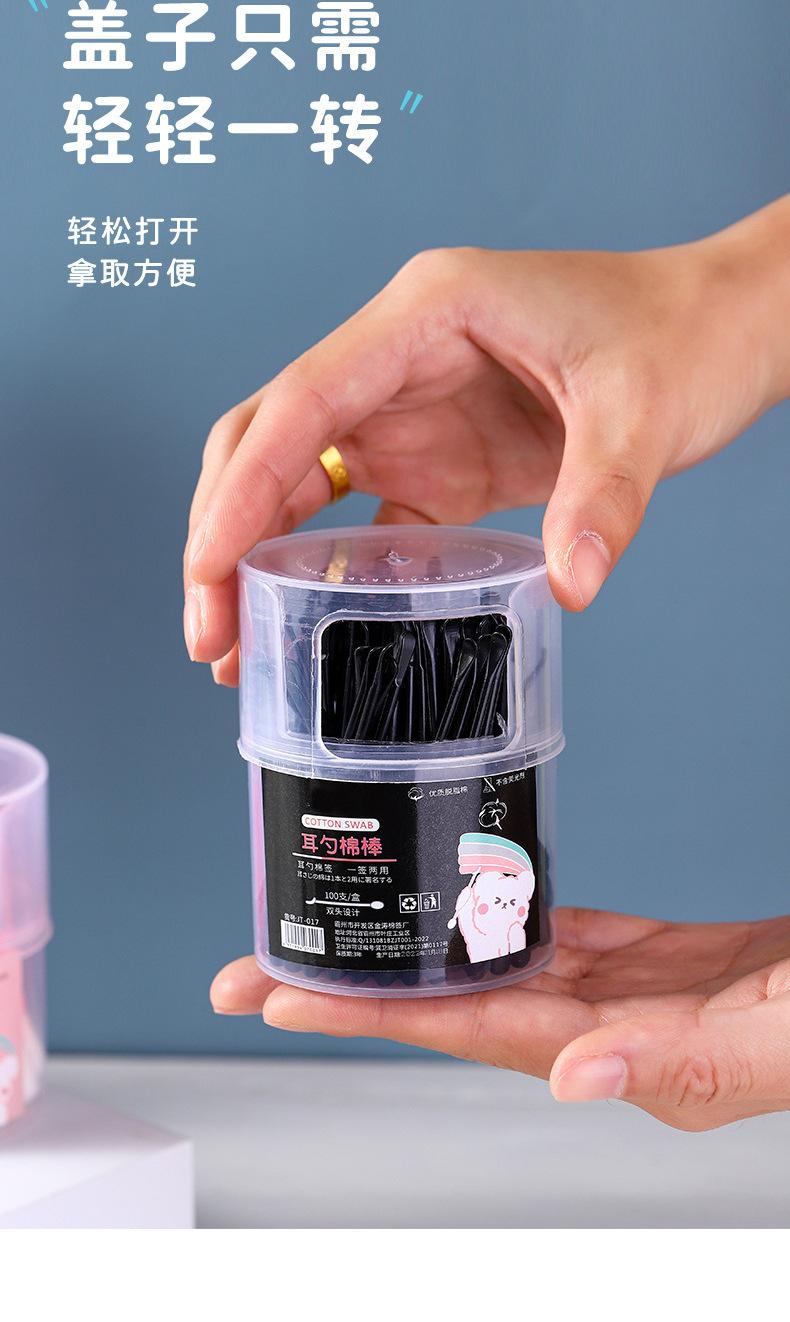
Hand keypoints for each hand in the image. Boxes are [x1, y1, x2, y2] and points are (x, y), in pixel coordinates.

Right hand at [184, 198, 789, 677]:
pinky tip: (310, 631)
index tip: (208, 567)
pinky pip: (359, 519)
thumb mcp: (645, 410)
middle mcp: (398, 359)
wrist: (716, 331)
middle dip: (223, 534)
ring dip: (257, 560)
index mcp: (426, 317)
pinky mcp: (437, 460)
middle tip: (209, 632)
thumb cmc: (678, 334)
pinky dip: (325, 573)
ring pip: (296, 483)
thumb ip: (603, 495)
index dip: (243, 490)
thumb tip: (569, 584)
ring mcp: (411, 411)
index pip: (302, 404)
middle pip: (271, 443)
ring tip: (235, 647)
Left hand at [210, 911, 789, 1129]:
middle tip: (255, 967)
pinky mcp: (670, 964)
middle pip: (462, 1008)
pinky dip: (514, 915)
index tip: (282, 993)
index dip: (375, 1015)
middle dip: (358, 990)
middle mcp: (619, 1036)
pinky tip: (474, 893)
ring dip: (418, 952)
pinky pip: (571, 940)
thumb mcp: (780, 1038)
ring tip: (341, 926)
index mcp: (634, 1058)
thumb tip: (568, 1077)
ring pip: (504, 972)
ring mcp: (641, 1001)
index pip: (476, 1032)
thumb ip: (682, 1066)